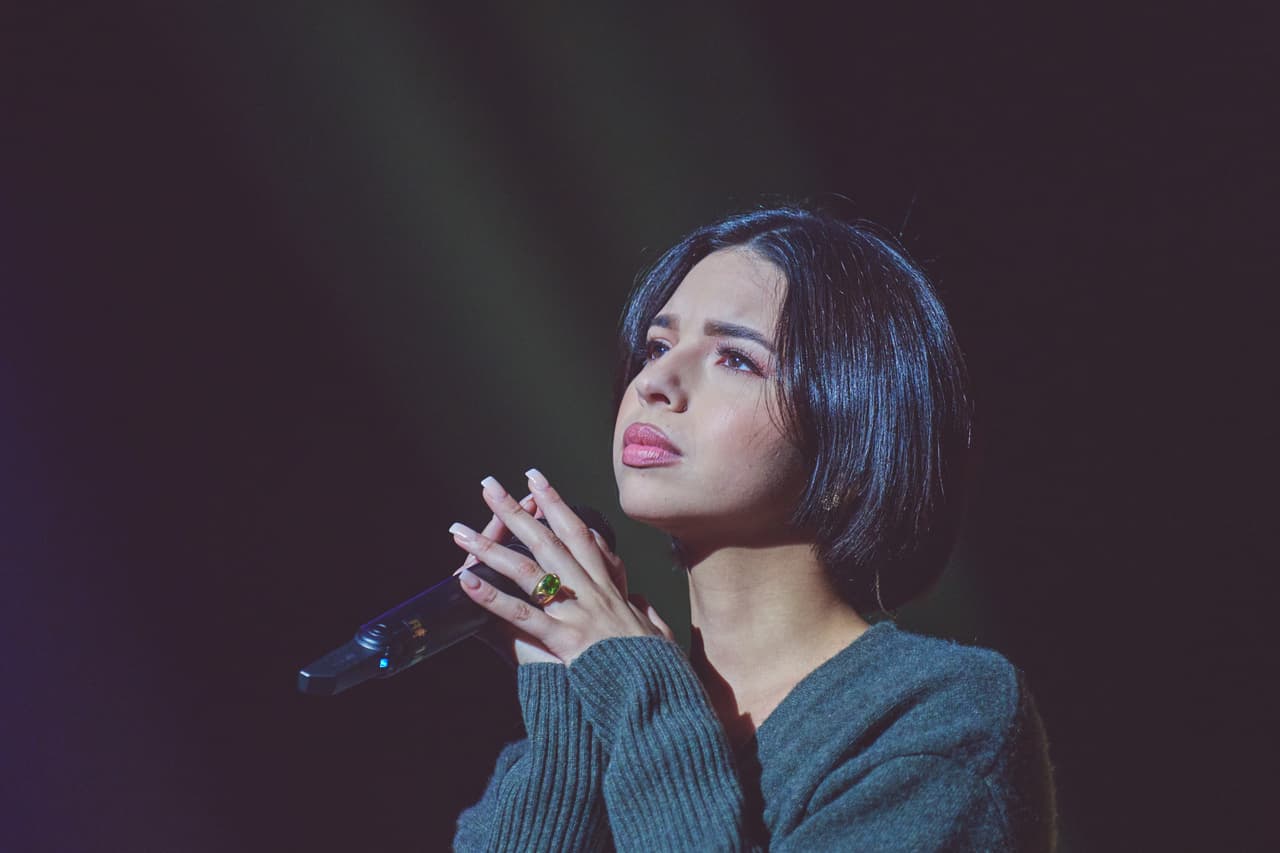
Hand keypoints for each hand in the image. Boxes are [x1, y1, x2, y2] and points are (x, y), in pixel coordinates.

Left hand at [451, 468, 674, 665]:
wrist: (658, 692)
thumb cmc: (657, 667)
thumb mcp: (657, 631)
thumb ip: (646, 612)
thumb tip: (641, 602)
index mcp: (608, 587)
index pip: (579, 534)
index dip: (556, 504)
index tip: (536, 480)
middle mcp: (590, 591)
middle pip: (547, 541)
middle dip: (516, 510)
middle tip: (488, 485)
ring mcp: (577, 613)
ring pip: (528, 571)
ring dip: (490, 548)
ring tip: (459, 531)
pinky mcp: (565, 639)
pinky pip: (521, 615)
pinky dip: (492, 597)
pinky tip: (467, 581)